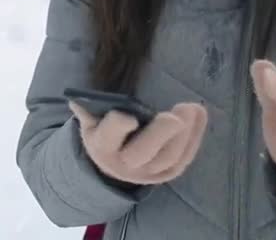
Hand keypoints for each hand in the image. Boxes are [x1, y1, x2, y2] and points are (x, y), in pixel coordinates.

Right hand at [69, 100, 207, 185]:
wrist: (111, 166)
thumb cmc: (103, 134)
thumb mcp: (91, 122)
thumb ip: (86, 109)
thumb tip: (76, 100)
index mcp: (103, 145)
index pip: (109, 136)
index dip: (118, 128)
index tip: (129, 116)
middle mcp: (125, 163)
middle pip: (144, 152)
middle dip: (161, 134)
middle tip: (176, 115)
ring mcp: (147, 173)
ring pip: (169, 158)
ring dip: (186, 133)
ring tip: (193, 108)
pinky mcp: (166, 174)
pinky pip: (183, 159)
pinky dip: (195, 137)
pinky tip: (199, 115)